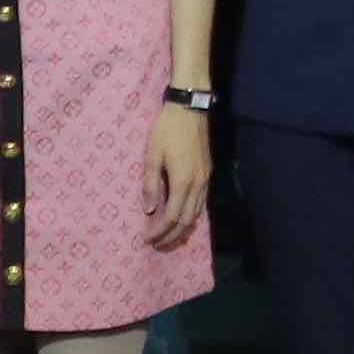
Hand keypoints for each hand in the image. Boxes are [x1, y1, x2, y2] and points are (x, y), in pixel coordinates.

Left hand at [148, 97, 212, 245]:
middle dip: (171, 236)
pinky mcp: (207, 173)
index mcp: (182, 181)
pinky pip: (201, 204)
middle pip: (186, 221)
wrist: (190, 108)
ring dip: (182, 229)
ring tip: (168, 237)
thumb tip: (149, 210)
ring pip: (196, 214)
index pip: (171, 216)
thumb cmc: (167, 130)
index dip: (159, 231)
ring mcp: (205, 179)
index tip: (146, 239)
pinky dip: (190, 216)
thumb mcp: (152, 155)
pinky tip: (182, 218)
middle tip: (156, 245)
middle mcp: (198, 185)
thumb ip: (150, 184)